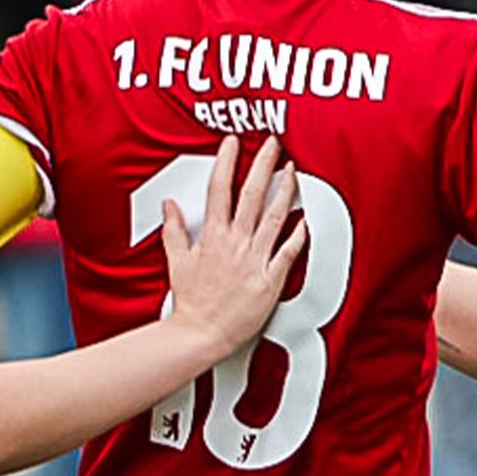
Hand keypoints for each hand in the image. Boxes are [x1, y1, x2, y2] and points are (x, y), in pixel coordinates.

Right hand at [162, 135, 311, 359]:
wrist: (201, 333)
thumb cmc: (191, 301)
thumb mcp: (177, 261)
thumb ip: (175, 230)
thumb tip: (170, 204)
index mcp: (211, 236)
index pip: (219, 190)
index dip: (226, 162)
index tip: (232, 142)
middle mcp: (234, 244)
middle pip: (250, 195)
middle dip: (262, 164)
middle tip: (272, 142)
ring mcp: (253, 261)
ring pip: (273, 218)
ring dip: (284, 191)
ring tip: (293, 170)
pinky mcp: (270, 280)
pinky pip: (287, 253)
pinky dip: (297, 236)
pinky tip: (306, 220)